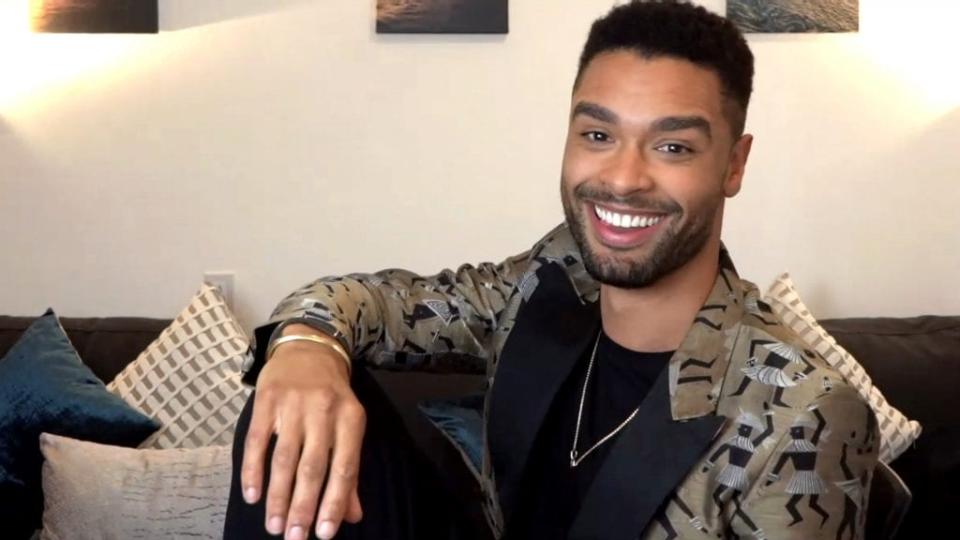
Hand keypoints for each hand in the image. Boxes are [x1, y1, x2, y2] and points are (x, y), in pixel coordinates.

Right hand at [242, 326, 364, 539]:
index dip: (333, 503)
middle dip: (302, 507)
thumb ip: (349, 471)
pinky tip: (252, 496)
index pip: (344, 468)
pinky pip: (257, 442)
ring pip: (284, 459)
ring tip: (273, 526)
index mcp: (351, 419)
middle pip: (312, 468)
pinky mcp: (266, 400)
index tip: (323, 535)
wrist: (308, 348)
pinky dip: (253, 471)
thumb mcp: (349, 426)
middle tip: (293, 537)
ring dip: (277, 496)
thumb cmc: (332, 396)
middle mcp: (324, 411)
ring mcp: (293, 405)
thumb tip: (351, 515)